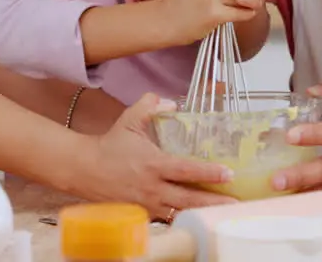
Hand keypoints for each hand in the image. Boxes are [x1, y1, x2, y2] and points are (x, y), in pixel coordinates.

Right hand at [85, 93, 236, 217]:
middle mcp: (152, 188)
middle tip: (237, 202)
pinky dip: (182, 219)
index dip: (209, 172)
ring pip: (180, 213)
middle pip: (189, 199)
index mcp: (153, 164)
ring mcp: (147, 205)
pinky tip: (198, 218)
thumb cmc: (109, 145)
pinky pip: (166, 220)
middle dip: (215, 202)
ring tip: (225, 214)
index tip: (229, 173)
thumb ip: (150, 105)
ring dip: (202, 213)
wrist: (83, 170)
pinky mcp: (142, 215)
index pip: (186, 170)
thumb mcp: (129, 120)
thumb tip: (170, 101)